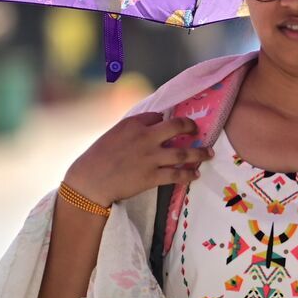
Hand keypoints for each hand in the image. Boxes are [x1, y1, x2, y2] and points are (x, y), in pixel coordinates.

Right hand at [63, 113, 209, 206]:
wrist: (89, 181)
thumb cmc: (98, 157)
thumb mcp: (114, 134)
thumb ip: (133, 128)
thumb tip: (153, 123)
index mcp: (133, 124)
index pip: (158, 116)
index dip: (166, 120)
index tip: (174, 124)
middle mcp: (145, 137)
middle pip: (177, 127)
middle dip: (191, 127)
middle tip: (198, 131)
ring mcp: (150, 157)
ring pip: (183, 153)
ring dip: (199, 153)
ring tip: (208, 154)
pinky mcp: (151, 176)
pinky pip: (176, 175)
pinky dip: (188, 174)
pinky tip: (195, 174)